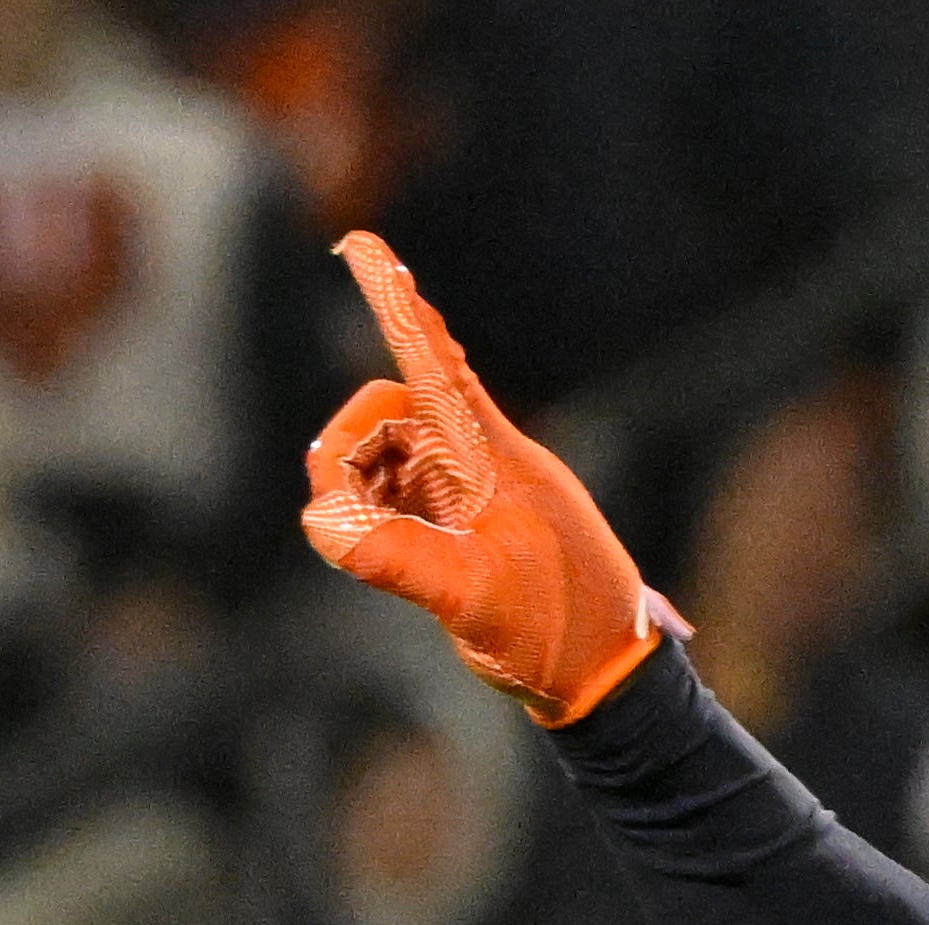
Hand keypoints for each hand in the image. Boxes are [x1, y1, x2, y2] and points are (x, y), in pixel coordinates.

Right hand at [301, 230, 662, 725]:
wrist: (606, 676)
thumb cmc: (558, 631)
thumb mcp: (473, 599)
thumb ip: (399, 559)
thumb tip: (321, 522)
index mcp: (496, 459)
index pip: (436, 366)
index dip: (398, 306)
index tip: (363, 245)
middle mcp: (480, 461)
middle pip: (390, 410)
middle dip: (348, 445)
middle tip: (335, 505)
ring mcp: (469, 492)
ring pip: (386, 453)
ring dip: (355, 485)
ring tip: (364, 542)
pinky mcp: (460, 524)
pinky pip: (395, 492)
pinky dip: (370, 512)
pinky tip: (375, 549)